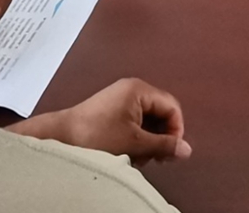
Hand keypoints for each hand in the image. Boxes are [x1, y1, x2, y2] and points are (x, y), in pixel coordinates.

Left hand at [10, 78, 189, 163]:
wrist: (61, 138)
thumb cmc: (95, 135)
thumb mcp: (135, 143)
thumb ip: (164, 145)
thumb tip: (187, 150)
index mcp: (139, 90)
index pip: (172, 106)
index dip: (176, 130)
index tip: (170, 151)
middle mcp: (132, 90)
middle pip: (161, 113)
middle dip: (160, 137)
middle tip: (154, 157)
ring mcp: (121, 99)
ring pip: (148, 120)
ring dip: (148, 141)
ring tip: (137, 157)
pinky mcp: (112, 110)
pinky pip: (135, 122)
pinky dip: (136, 139)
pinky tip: (128, 153)